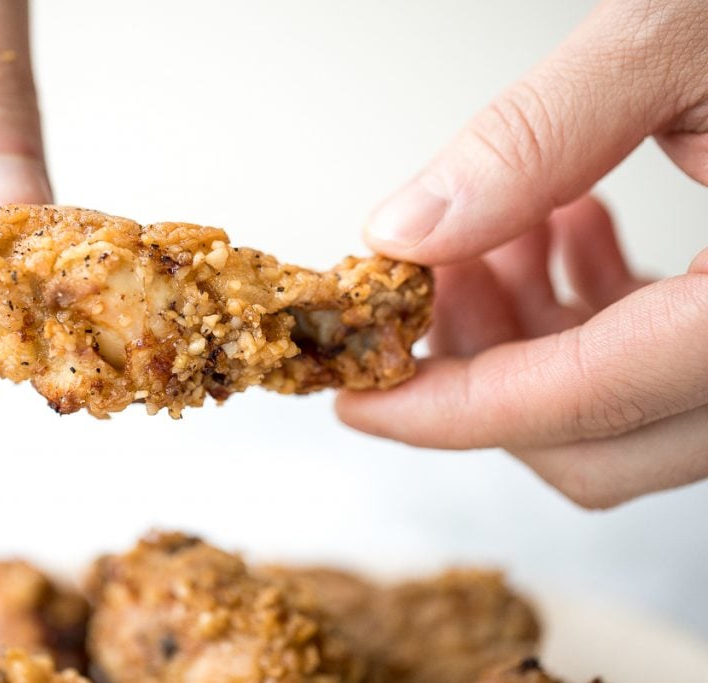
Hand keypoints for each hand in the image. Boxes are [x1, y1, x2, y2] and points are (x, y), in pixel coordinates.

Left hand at [336, 0, 707, 507]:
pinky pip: (664, 362)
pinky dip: (585, 312)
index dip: (449, 411)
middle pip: (596, 439)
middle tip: (425, 284)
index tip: (361, 400)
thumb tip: (409, 228)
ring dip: (527, 336)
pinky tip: (561, 221)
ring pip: (623, 410)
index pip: (583, 402)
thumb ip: (536, 139)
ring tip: (491, 232)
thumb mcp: (681, 37)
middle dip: (480, 370)